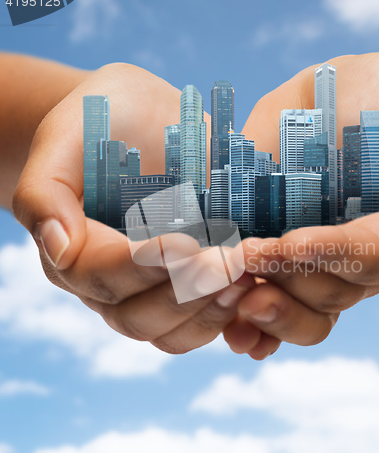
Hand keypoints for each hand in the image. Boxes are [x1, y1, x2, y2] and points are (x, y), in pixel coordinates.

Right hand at [13, 63, 254, 354]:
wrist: (146, 122)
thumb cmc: (105, 120)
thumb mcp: (67, 133)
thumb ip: (45, 189)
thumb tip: (57, 249)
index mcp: (76, 251)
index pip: (103, 275)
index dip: (144, 267)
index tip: (186, 244)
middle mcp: (111, 283)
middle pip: (138, 316)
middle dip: (186, 294)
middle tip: (229, 265)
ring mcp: (151, 290)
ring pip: (173, 332)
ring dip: (212, 312)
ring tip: (248, 278)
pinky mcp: (189, 287)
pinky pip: (204, 322)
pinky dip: (232, 317)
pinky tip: (258, 292)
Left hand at [222, 53, 378, 358]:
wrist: (336, 100)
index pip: (369, 256)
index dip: (331, 253)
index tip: (293, 243)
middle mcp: (352, 262)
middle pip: (328, 291)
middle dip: (286, 278)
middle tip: (246, 256)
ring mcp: (313, 267)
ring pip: (300, 312)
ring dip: (268, 312)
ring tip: (233, 297)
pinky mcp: (278, 263)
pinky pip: (271, 308)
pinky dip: (252, 328)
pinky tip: (234, 332)